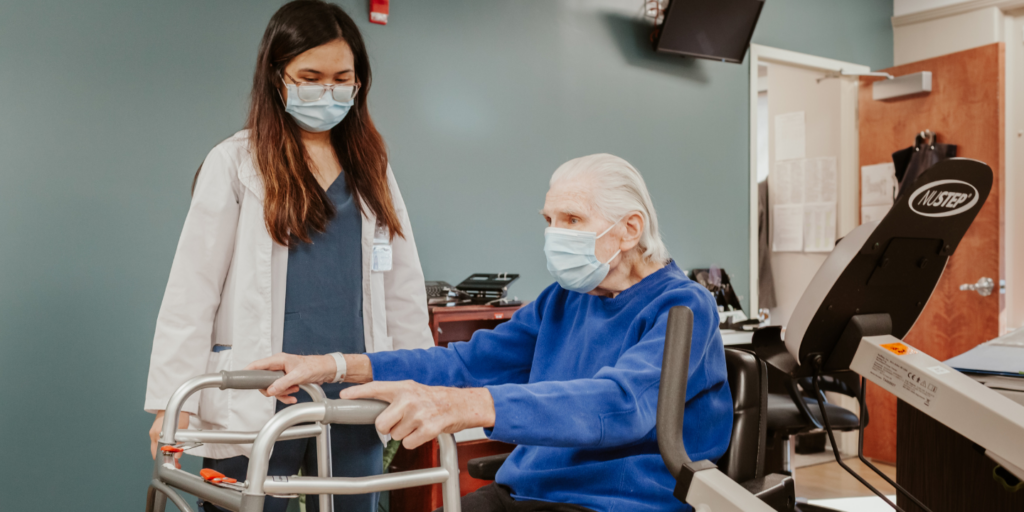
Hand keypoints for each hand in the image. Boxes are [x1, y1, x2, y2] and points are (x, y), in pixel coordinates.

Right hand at [150, 411, 189, 465]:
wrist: (174, 405)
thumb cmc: (179, 414)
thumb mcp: (182, 430)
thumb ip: (179, 445)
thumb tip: (177, 456)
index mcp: (158, 434)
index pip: (158, 454)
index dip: (166, 460)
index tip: (174, 463)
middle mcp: (153, 434)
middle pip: (155, 453)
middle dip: (164, 458)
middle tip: (176, 461)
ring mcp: (153, 433)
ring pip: (156, 448)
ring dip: (163, 453)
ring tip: (174, 455)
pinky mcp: (154, 431)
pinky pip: (156, 442)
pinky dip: (162, 446)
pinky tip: (169, 447)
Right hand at [245, 353, 336, 403]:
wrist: (326, 370)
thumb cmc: (314, 367)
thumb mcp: (298, 376)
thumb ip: (282, 383)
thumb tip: (270, 390)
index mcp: (278, 360)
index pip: (257, 365)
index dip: (248, 372)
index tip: (240, 378)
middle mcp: (278, 366)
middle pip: (263, 381)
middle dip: (272, 389)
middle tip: (282, 390)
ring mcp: (282, 373)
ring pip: (272, 387)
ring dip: (282, 393)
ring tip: (294, 390)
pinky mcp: (287, 379)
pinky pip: (280, 390)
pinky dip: (286, 395)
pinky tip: (293, 397)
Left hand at [340, 381, 495, 448]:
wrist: (461, 404)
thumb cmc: (435, 399)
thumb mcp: (413, 390)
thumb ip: (393, 397)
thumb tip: (372, 410)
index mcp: (403, 387)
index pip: (376, 388)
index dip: (358, 392)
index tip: (344, 396)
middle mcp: (409, 398)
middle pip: (381, 423)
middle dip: (389, 427)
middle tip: (401, 422)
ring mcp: (419, 413)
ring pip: (396, 435)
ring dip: (405, 433)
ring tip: (417, 423)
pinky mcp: (429, 427)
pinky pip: (409, 443)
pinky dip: (415, 441)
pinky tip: (424, 431)